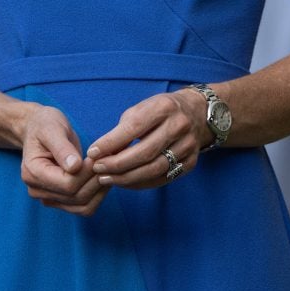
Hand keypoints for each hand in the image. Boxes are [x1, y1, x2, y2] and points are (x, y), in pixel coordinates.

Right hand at [19, 104, 108, 216]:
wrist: (39, 129)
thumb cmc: (45, 125)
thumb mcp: (52, 129)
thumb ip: (62, 148)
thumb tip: (75, 167)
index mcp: (32, 172)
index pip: (67, 184)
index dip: (87, 173)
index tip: (99, 156)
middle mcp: (37, 190)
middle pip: (75, 197)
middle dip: (95, 180)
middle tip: (110, 161)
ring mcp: (48, 198)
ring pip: (82, 206)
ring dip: (99, 190)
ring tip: (109, 168)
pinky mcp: (60, 200)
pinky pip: (82, 207)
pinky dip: (97, 196)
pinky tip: (104, 177)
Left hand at [86, 89, 210, 189]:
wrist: (196, 113)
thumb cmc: (160, 110)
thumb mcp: (142, 109)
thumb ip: (123, 129)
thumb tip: (101, 153)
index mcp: (164, 107)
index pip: (134, 127)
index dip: (111, 142)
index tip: (92, 152)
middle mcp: (179, 126)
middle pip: (145, 152)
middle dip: (117, 164)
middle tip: (97, 169)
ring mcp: (188, 146)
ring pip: (154, 169)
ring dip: (126, 178)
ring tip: (106, 179)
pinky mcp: (191, 163)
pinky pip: (163, 179)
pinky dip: (141, 183)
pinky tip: (124, 182)